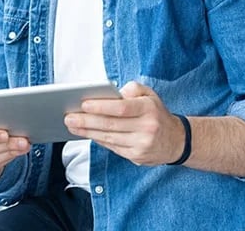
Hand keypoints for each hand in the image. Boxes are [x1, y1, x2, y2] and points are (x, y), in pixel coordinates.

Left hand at [64, 81, 184, 165]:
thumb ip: (132, 88)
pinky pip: (112, 147)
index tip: (83, 104)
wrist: (176, 141)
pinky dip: (97, 140)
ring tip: (71, 126)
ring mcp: (142, 145)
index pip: (121, 108)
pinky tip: (85, 134)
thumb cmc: (155, 113)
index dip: (101, 106)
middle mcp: (146, 128)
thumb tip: (113, 93)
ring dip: (87, 132)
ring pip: (109, 138)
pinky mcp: (137, 157)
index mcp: (149, 109)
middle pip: (111, 125)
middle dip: (87, 121)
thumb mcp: (150, 95)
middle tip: (68, 117)